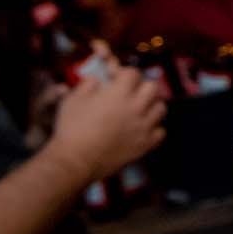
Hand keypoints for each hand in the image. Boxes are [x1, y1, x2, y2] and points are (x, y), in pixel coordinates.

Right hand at [46, 62, 165, 183]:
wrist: (76, 160)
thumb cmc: (71, 129)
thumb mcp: (73, 99)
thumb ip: (87, 85)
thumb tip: (97, 80)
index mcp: (119, 93)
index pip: (133, 73)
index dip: (124, 74)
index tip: (116, 79)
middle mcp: (136, 107)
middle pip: (152, 87)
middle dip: (141, 86)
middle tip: (130, 92)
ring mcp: (144, 126)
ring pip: (161, 108)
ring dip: (151, 106)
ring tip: (138, 109)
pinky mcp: (145, 144)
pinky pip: (160, 132)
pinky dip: (154, 129)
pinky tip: (141, 129)